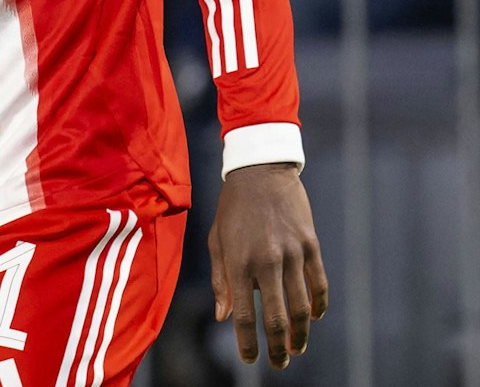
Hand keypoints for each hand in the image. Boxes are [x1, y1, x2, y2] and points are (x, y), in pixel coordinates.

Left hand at [209, 162, 328, 369]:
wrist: (260, 171)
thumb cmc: (232, 208)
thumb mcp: (216, 240)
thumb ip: (221, 281)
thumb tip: (223, 318)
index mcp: (238, 262)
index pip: (243, 314)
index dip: (248, 342)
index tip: (250, 360)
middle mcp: (266, 261)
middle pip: (277, 318)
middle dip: (278, 348)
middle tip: (279, 364)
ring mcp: (292, 254)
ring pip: (302, 307)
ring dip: (301, 334)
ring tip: (296, 348)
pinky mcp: (311, 245)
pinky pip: (319, 284)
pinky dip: (318, 306)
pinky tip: (313, 318)